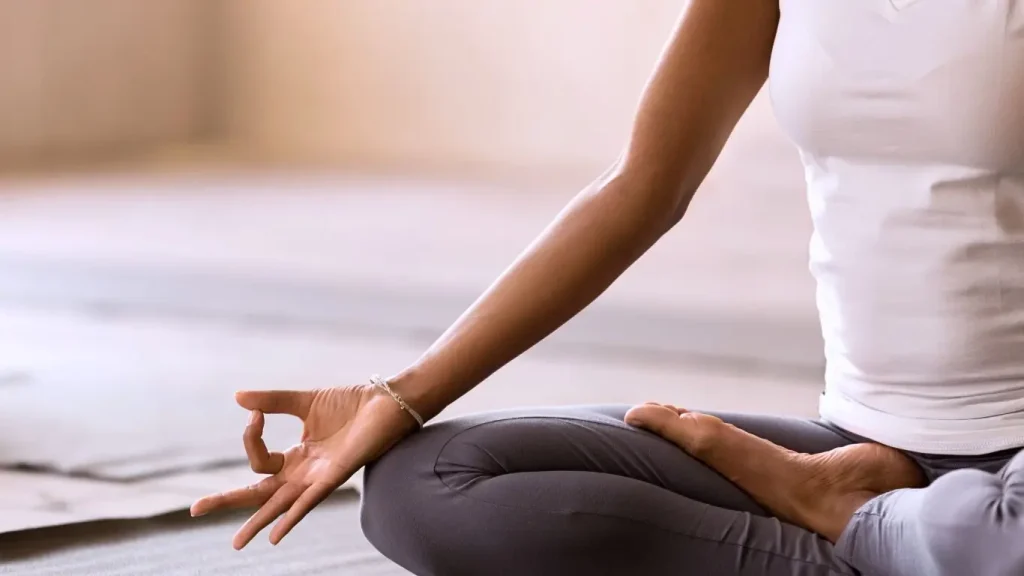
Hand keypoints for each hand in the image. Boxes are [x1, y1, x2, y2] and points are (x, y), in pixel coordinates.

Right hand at [190, 385, 418, 548]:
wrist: (387, 402)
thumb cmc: (352, 405)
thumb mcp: (305, 401)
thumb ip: (273, 402)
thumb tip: (237, 398)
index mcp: (296, 457)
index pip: (258, 459)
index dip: (250, 436)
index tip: (255, 413)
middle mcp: (304, 472)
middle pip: (259, 492)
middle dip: (227, 501)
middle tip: (195, 509)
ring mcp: (318, 477)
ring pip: (280, 504)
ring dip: (258, 521)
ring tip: (236, 542)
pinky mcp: (336, 475)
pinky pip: (310, 500)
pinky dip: (292, 516)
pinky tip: (277, 534)